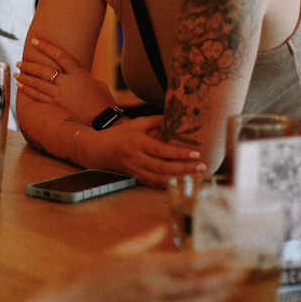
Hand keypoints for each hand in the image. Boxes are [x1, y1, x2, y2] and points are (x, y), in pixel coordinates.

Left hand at [16, 36, 111, 123]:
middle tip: (20, 62)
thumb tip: (72, 74)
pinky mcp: (58, 105)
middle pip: (44, 71)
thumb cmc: (103, 98)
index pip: (59, 55)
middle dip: (30, 66)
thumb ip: (81, 75)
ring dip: (26, 78)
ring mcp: (61, 95)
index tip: (34, 41)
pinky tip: (21, 86)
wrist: (103, 118)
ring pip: (39, 84)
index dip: (46, 47)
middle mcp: (68, 83)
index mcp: (78, 73)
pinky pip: (40, 97)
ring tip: (17, 73)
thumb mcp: (95, 81)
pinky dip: (29, 91)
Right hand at [72, 247, 240, 301]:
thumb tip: (162, 230)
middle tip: (243, 272)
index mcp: (149, 267)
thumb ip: (145, 241)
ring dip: (218, 298)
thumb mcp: (120, 249)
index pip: (191, 262)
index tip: (232, 252)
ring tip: (234, 290)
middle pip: (200, 286)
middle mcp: (156, 290)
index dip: (215, 257)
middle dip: (225, 279)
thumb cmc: (93, 272)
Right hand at [89, 115, 206, 187]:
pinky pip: (154, 183)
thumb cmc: (120, 134)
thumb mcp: (136, 123)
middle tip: (202, 167)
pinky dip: (168, 184)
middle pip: (164, 167)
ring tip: (196, 176)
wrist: (98, 150)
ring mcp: (136, 170)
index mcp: (138, 142)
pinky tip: (182, 182)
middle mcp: (137, 158)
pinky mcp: (136, 177)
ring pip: (160, 178)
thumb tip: (176, 117)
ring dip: (179, 179)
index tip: (196, 153)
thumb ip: (156, 121)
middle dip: (184, 168)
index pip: (162, 150)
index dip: (179, 153)